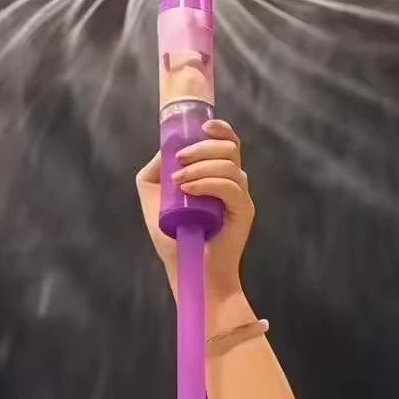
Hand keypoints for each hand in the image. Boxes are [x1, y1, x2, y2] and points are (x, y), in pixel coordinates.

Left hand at [136, 120, 254, 307]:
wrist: (189, 272)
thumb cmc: (174, 239)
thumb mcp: (155, 201)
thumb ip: (154, 174)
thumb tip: (164, 150)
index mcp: (217, 175)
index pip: (227, 142)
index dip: (219, 129)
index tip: (203, 126)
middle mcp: (233, 182)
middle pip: (229, 148)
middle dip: (202, 148)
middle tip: (180, 159)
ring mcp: (241, 196)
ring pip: (230, 165)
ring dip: (201, 167)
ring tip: (180, 182)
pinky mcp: (244, 211)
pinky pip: (231, 187)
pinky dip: (208, 183)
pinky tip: (190, 190)